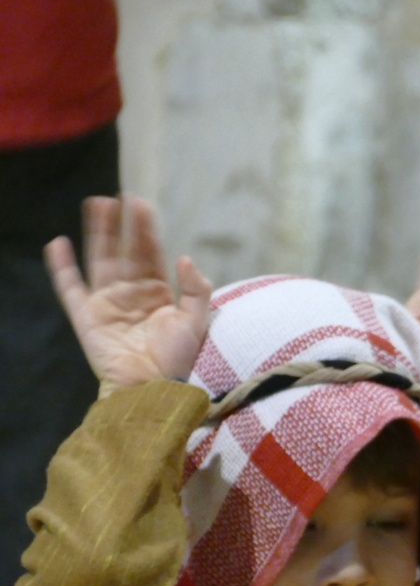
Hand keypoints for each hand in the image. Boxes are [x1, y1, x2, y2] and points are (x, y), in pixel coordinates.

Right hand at [46, 196, 210, 396]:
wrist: (154, 388)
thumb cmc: (179, 360)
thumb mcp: (196, 322)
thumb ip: (197, 289)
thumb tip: (185, 257)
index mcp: (159, 293)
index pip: (150, 253)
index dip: (145, 229)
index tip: (141, 204)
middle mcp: (132, 293)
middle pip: (123, 251)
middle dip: (120, 225)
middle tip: (118, 197)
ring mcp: (108, 303)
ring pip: (99, 260)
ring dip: (96, 234)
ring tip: (95, 205)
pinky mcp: (87, 317)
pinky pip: (71, 288)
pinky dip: (62, 267)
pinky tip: (57, 244)